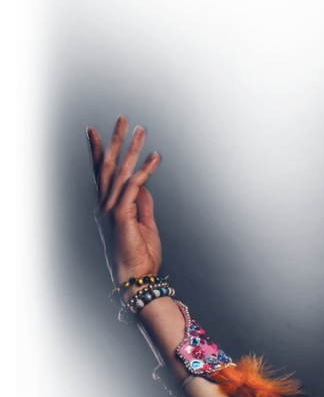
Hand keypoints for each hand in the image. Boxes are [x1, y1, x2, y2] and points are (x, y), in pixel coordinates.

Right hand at [87, 115, 162, 285]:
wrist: (136, 279)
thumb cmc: (140, 256)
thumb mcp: (144, 224)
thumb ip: (142, 203)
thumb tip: (143, 184)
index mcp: (107, 206)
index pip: (102, 172)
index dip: (100, 149)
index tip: (96, 130)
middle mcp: (104, 204)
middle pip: (107, 165)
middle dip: (115, 140)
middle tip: (122, 117)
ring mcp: (110, 209)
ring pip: (119, 171)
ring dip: (132, 148)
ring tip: (140, 128)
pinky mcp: (120, 215)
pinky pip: (133, 186)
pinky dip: (144, 170)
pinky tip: (155, 156)